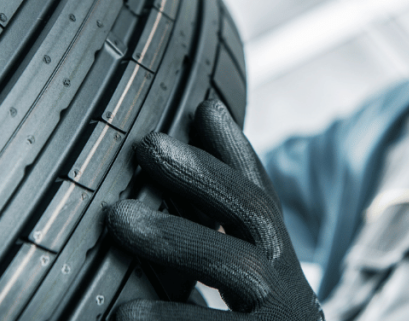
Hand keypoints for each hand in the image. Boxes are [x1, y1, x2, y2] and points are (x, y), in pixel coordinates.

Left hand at [105, 99, 323, 319]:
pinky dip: (168, 317)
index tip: (205, 108)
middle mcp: (289, 288)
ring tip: (119, 218)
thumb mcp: (240, 299)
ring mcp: (280, 320)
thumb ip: (208, 261)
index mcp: (280, 269)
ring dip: (177, 235)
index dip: (238, 151)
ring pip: (238, 265)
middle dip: (203, 174)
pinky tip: (124, 312)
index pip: (262, 198)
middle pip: (256, 214)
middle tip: (148, 145)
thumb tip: (143, 210)